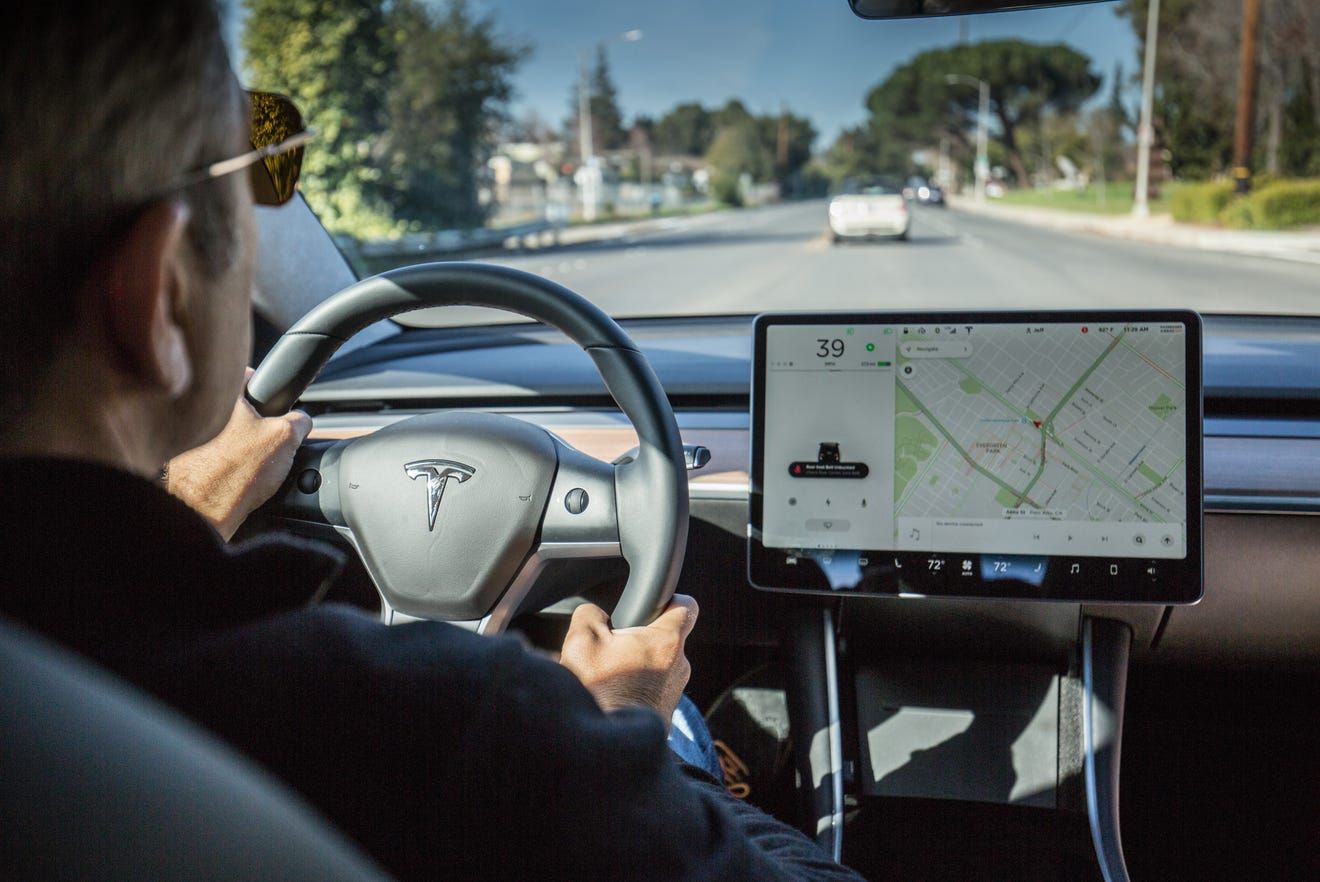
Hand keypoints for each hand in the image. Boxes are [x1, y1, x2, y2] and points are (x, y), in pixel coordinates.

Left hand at [165, 369, 311, 539]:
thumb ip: (299, 420)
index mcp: (219, 397)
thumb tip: (302, 421)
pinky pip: (210, 458)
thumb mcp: (285, 436)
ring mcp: (184, 441)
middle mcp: (194, 413)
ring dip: (234, 445)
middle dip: (250, 422)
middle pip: (233, 409)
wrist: (202, 513)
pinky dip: (221, 465)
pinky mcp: (181, 464)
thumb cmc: (234, 472)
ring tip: (247, 464)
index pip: (245, 375)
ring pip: (221, 435)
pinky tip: (233, 478)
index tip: (271, 401)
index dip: (264, 386)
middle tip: (263, 440)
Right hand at [559, 595, 697, 727]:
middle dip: (641, 637)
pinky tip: (612, 695)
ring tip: (608, 675)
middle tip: (613, 646)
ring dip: (636, 664)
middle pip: (666, 637)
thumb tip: (595, 613)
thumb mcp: (580, 642)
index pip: (687, 606)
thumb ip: (590, 614)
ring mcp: (675, 692)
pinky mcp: (665, 712)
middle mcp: (679, 666)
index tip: (651, 605)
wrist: (607, 750)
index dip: (670, 599)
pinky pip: (654, 688)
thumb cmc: (599, 694)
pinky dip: (636, 687)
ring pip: (658, 664)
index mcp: (666, 641)